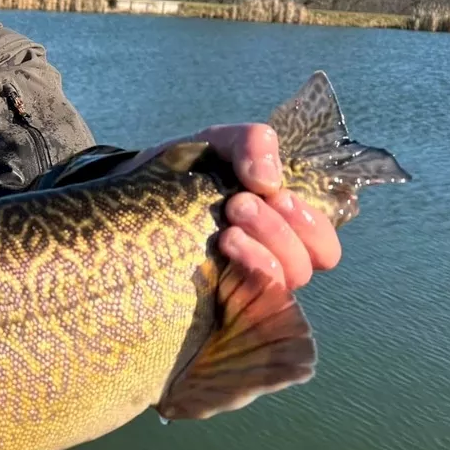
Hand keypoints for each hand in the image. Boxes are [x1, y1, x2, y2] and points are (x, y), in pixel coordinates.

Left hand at [121, 123, 340, 290]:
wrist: (126, 194)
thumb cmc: (183, 172)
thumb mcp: (218, 144)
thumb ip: (250, 143)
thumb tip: (268, 181)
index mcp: (279, 230)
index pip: (323, 249)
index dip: (311, 227)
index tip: (276, 196)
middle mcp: (265, 263)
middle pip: (304, 268)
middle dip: (279, 233)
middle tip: (238, 205)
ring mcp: (236, 286)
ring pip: (279, 287)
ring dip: (262, 254)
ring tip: (227, 230)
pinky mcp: (209, 305)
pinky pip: (246, 306)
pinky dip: (244, 274)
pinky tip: (218, 251)